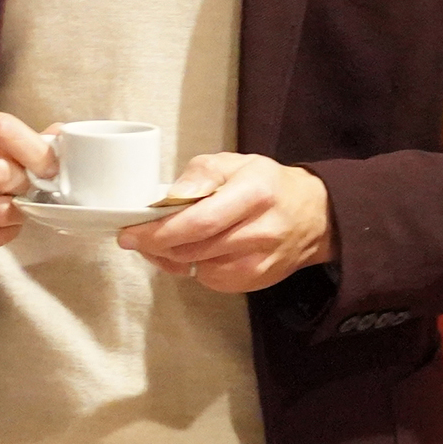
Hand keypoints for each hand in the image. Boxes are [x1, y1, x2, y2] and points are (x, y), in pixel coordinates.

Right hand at [0, 104, 55, 246]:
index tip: (49, 164)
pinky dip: (5, 231)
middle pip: (0, 172)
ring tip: (15, 204)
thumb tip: (58, 136)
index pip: (0, 128)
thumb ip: (5, 134)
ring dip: (17, 211)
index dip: (34, 149)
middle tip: (25, 185)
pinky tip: (1, 222)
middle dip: (23, 183)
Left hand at [122, 153, 336, 293]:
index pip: (199, 221)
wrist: (313, 215)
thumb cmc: (265, 184)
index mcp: (255, 193)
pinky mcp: (257, 280)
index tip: (129, 232)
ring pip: (199, 268)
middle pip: (194, 248)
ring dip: (171, 258)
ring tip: (163, 241)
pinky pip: (211, 280)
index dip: (159, 231)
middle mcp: (261, 230)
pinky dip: (193, 268)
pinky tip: (191, 253)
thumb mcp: (234, 163)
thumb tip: (169, 198)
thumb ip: (200, 175)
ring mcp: (261, 260)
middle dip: (156, 245)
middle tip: (136, 237)